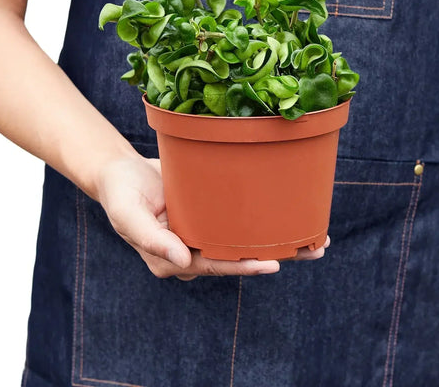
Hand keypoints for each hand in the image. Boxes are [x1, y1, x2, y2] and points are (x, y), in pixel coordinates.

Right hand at [96, 154, 328, 280]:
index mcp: (173, 259)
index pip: (214, 265)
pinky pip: (239, 220)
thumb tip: (182, 261)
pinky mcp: (211, 214)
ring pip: (244, 241)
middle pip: (237, 257)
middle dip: (275, 255)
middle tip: (314, 248)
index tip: (273, 264)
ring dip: (280, 241)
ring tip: (317, 239)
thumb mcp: (128, 216)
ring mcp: (203, 232)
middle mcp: (193, 250)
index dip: (242, 266)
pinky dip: (264, 220)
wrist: (122, 172)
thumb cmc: (121, 195)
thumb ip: (151, 240)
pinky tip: (292, 216)